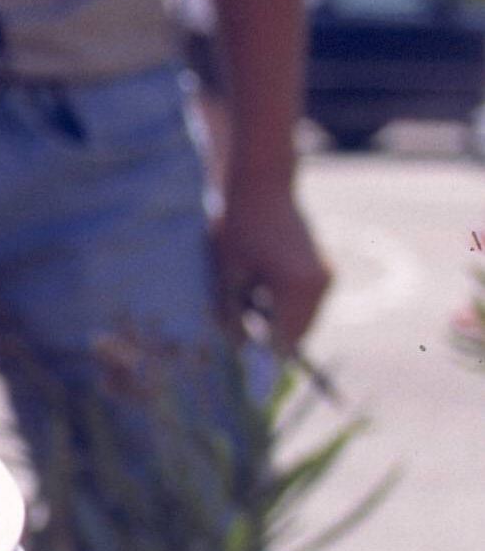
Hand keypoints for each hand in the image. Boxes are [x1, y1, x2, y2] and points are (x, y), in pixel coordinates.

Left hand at [213, 169, 330, 353]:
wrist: (260, 183)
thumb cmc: (236, 226)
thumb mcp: (226, 274)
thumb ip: (233, 315)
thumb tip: (238, 349)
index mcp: (298, 289)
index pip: (286, 342)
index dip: (264, 358)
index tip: (244, 367)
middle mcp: (320, 285)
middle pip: (299, 333)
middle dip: (271, 338)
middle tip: (239, 329)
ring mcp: (325, 276)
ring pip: (303, 318)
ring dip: (277, 320)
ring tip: (246, 295)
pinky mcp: (322, 268)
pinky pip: (305, 301)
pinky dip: (284, 304)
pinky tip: (258, 283)